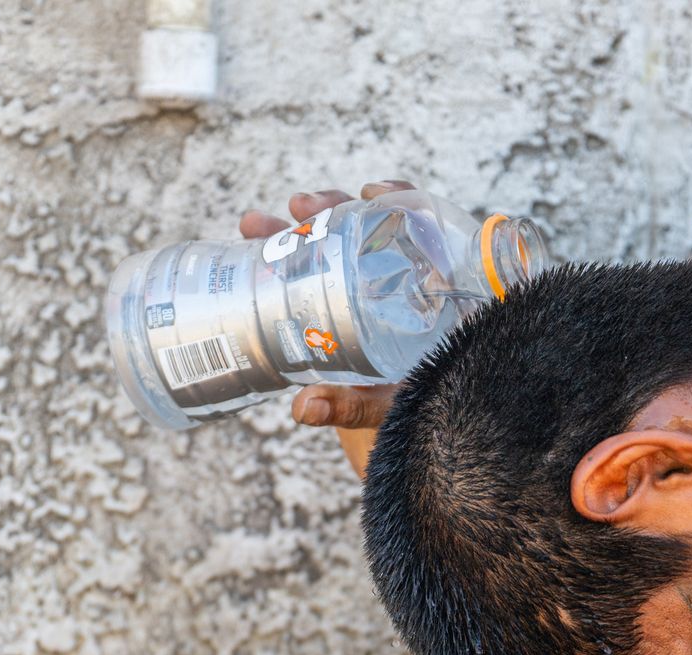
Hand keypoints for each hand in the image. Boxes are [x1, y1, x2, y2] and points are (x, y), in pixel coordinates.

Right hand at [237, 180, 413, 479]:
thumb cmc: (417, 413)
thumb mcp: (390, 406)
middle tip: (299, 206)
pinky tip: (256, 243)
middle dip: (330, 210)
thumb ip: (353, 405)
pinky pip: (315, 269)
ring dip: (294, 230)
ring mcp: (367, 291)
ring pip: (334, 246)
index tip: (371, 191)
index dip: (400, 200)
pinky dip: (285, 254)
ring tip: (256, 225)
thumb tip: (303, 407)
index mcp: (434, 295)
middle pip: (368, 229)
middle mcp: (401, 284)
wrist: (407, 425)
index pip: (423, 228)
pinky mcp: (342, 304)